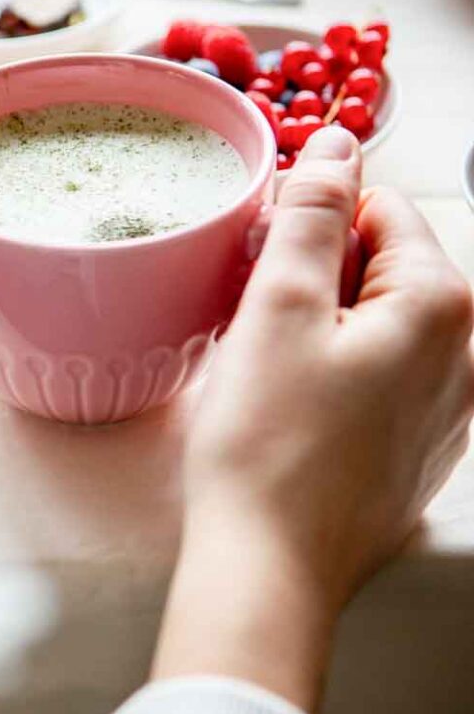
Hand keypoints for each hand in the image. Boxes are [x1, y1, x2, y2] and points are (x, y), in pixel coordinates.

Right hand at [153, 126, 473, 711]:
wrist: (269, 571)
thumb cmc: (267, 447)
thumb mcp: (278, 307)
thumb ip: (312, 213)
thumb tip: (338, 141)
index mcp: (441, 304)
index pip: (379, 209)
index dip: (310, 224)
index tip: (262, 268)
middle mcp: (466, 354)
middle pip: (383, 268)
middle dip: (317, 281)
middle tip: (259, 331)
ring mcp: (449, 410)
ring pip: (379, 326)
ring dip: (322, 331)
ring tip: (272, 379)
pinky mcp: (420, 451)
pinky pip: (380, 381)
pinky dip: (336, 380)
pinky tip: (294, 416)